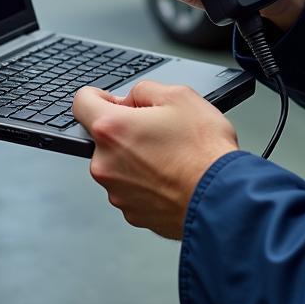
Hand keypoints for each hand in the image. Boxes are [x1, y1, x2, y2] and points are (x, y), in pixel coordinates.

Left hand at [71, 80, 238, 238]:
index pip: (81, 102)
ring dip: (137, 158)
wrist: (223, 198)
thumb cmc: (204, 150)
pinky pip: (132, 189)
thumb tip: (132, 99)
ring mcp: (117, 193)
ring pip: (119, 165)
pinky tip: (172, 176)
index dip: (98, 95)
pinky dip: (147, 182)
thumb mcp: (179, 96)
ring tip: (172, 156)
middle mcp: (106, 164)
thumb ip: (144, 90)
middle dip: (126, 130)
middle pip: (104, 137)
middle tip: (159, 130)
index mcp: (111, 129)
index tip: (111, 100)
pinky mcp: (133, 214)